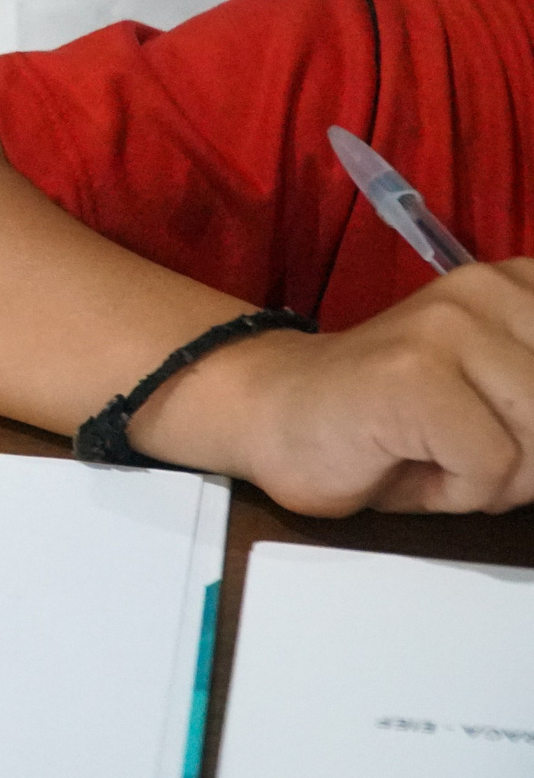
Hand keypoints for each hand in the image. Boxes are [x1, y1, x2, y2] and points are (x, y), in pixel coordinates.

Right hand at [137, 260, 533, 514]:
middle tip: (463, 449)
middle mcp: (491, 290)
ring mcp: (448, 327)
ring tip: (436, 454)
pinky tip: (408, 463)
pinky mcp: (415, 375)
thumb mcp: (504, 401)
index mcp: (521, 286)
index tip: (506, 424)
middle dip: (528, 461)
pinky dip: (457, 490)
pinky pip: (492, 466)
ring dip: (495, 479)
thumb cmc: (390, 424)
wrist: (270, 414)